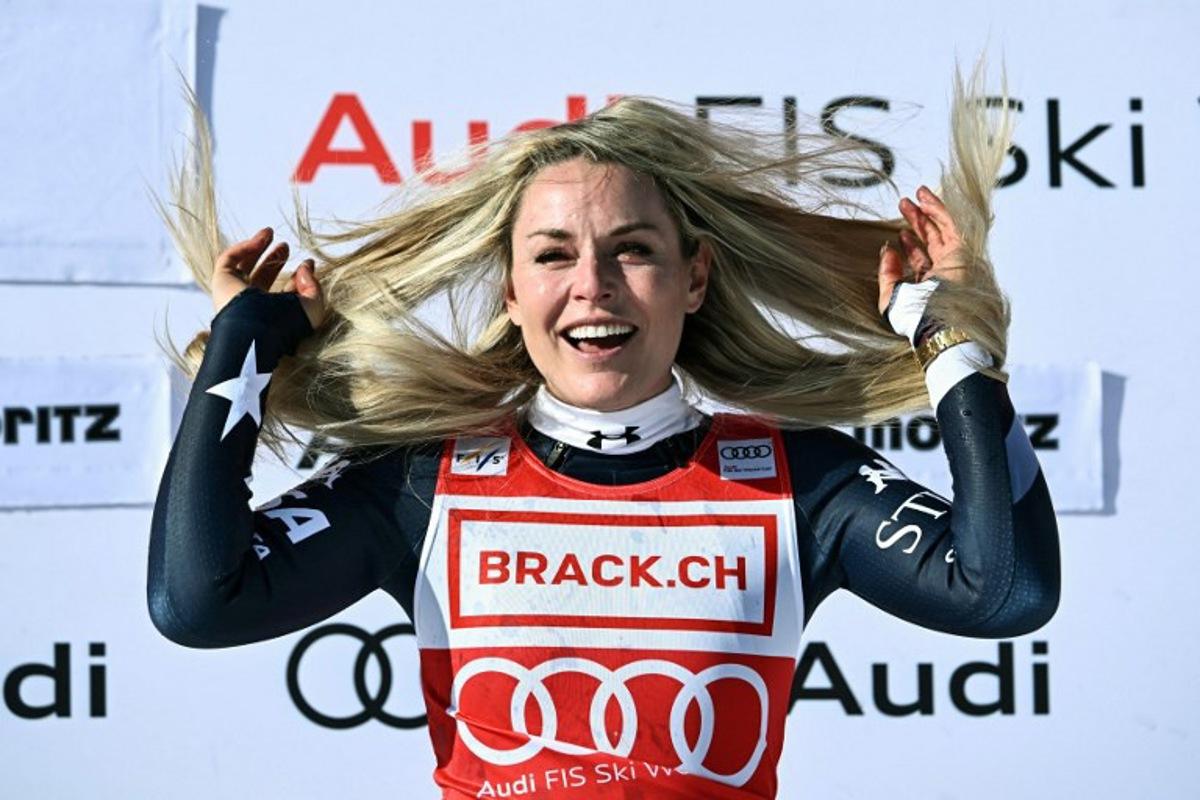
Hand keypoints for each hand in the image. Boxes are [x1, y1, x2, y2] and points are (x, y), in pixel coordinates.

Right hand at [212, 227, 325, 328]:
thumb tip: (306, 268)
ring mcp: (235, 294)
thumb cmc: (286, 325)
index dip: (297, 278)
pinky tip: (260, 239)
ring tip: (269, 232)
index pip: (285, 294)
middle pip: (262, 278)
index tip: (309, 263)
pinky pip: (229, 260)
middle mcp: (254, 306)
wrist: (257, 330)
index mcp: (275, 316)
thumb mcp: (312, 307)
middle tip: (285, 246)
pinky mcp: (221, 282)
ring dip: (256, 248)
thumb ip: (314, 287)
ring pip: (243, 266)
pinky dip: (244, 248)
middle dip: (274, 260)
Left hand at [877, 185, 964, 314]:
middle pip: (932, 241)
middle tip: (905, 205)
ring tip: (915, 194)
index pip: (922, 261)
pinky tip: (925, 198)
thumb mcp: (891, 298)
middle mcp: (945, 273)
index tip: (900, 234)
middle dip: (919, 222)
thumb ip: (887, 275)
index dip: (911, 246)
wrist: (940, 323)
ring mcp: (955, 261)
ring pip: (942, 230)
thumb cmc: (917, 319)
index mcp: (931, 287)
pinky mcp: (962, 250)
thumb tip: (886, 251)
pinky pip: (951, 224)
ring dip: (929, 211)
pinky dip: (938, 210)